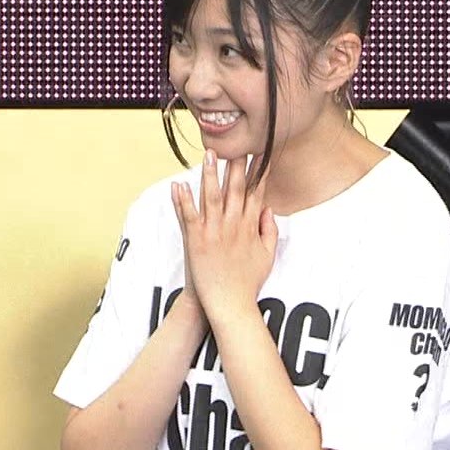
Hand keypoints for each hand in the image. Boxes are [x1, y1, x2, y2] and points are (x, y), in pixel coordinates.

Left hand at [171, 150, 278, 323]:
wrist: (230, 305)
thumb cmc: (248, 282)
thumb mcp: (268, 256)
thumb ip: (269, 231)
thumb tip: (268, 210)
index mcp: (251, 227)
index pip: (255, 192)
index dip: (258, 171)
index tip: (260, 152)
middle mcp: (233, 225)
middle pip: (235, 188)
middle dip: (236, 164)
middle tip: (237, 144)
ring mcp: (214, 232)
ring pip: (212, 196)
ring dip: (210, 174)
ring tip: (209, 154)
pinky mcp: (196, 241)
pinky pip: (189, 216)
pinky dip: (183, 200)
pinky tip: (179, 184)